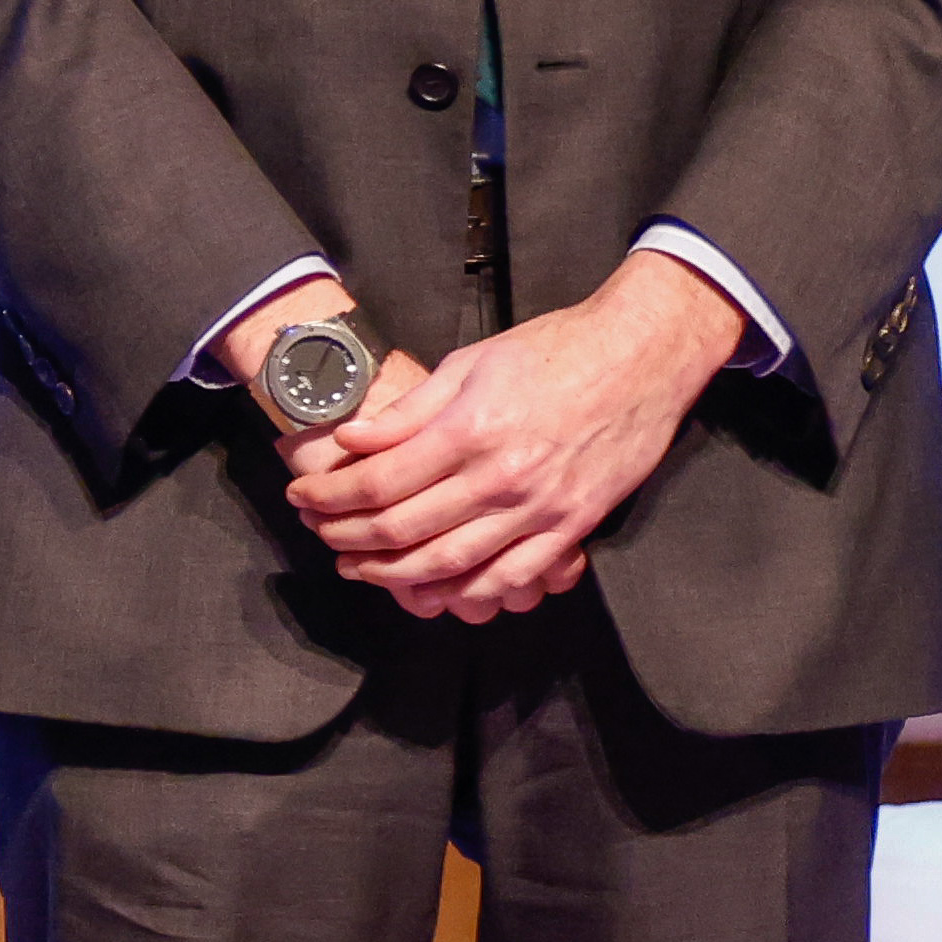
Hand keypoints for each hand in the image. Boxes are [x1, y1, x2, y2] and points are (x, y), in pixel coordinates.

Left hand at [281, 256, 745, 619]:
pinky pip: (513, 577)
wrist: (641, 356)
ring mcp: (541, 509)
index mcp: (469, 431)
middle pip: (405, 529)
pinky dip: (470, 592)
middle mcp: (501, 478)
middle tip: (321, 537)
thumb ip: (408, 412)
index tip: (301, 498)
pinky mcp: (574, 526)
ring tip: (361, 569)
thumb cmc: (552, 350)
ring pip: (452, 563)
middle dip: (350, 539)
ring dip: (396, 574)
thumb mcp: (470, 364)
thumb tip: (351, 441)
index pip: (379, 483)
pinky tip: (437, 591)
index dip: (330, 497)